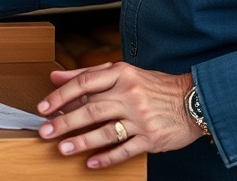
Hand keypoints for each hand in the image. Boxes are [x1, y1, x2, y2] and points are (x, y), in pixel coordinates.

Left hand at [36, 63, 200, 168]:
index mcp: (121, 75)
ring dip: (81, 142)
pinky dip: (106, 158)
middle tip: (45, 131)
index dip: (61, 95)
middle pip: (91, 109)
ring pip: (105, 131)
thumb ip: (88, 74)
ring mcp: (141, 118)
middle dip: (64, 122)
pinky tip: (91, 163)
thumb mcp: (123, 72)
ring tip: (62, 148)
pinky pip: (124, 150)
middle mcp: (130, 95)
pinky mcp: (151, 138)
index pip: (84, 83)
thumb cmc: (154, 86)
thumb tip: (55, 76)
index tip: (43, 107)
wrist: (193, 100)